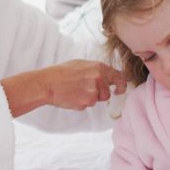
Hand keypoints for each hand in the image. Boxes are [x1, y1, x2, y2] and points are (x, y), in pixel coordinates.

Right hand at [1, 59, 124, 116]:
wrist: (48, 83)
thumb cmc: (62, 73)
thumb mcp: (82, 64)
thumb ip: (97, 70)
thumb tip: (108, 77)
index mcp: (99, 67)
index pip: (119, 77)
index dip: (121, 85)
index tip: (119, 90)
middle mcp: (99, 78)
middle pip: (107, 93)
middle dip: (99, 94)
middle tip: (85, 90)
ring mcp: (93, 91)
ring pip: (98, 100)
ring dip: (90, 98)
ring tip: (76, 91)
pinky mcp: (86, 102)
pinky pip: (88, 105)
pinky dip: (81, 102)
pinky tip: (72, 96)